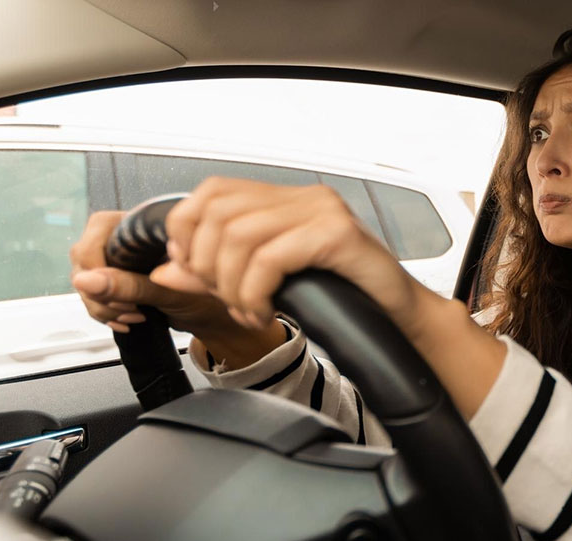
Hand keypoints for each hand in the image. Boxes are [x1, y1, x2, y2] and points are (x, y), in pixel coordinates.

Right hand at [69, 210, 237, 336]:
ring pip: (85, 280)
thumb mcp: (168, 291)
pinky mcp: (119, 280)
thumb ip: (128, 285)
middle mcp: (129, 238)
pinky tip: (128, 320)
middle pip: (85, 257)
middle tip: (128, 307)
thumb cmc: (207, 295)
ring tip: (134, 316)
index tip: (110, 289)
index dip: (97, 263)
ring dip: (103, 306)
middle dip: (100, 291)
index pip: (98, 231)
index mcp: (144, 226)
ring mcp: (121, 260)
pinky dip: (106, 312)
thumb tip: (85, 281)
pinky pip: (94, 294)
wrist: (216, 316)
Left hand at [159, 177, 428, 336]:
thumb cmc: (348, 300)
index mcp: (288, 200)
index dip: (187, 230)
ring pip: (240, 236)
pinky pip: (271, 257)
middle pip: (219, 213)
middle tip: (225, 302)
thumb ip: (219, 274)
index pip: (213, 191)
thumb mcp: (272, 285)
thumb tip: (169, 272)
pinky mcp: (337, 234)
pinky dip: (255, 292)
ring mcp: (323, 211)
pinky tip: (265, 314)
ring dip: (232, 287)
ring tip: (248, 314)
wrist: (402, 318)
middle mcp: (305, 197)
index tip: (193, 272)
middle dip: (208, 266)